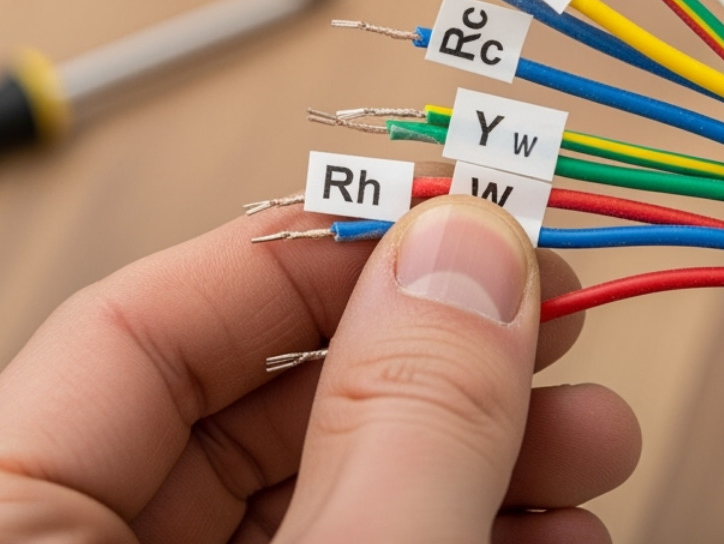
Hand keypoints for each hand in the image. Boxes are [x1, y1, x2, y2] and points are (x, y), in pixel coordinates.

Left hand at [0, 196, 639, 542]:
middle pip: (250, 407)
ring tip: (590, 434)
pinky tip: (551, 521)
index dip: (306, 249)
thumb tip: (461, 253)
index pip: (132, 331)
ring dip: (476, 445)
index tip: (450, 212)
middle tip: (553, 311)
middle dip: (432, 355)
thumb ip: (394, 436)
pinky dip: (463, 528)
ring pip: (327, 492)